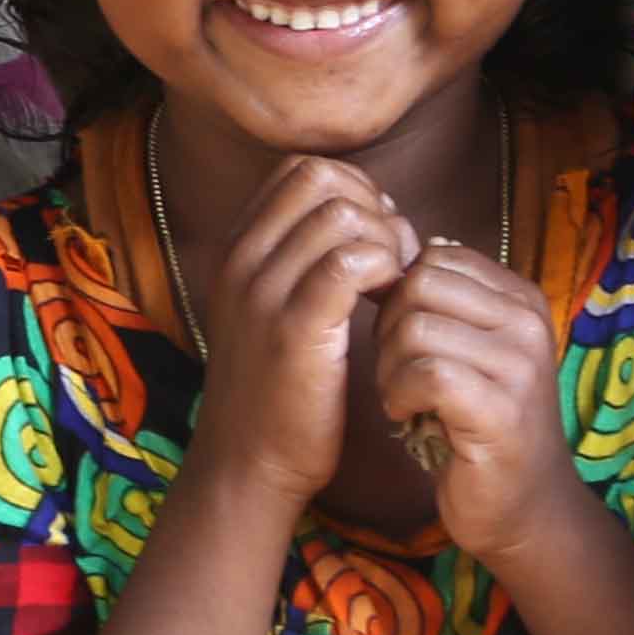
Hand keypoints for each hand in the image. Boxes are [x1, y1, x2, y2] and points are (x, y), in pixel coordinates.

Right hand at [186, 156, 417, 501]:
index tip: (375, 237)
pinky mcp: (294, 331)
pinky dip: (385, 270)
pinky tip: (389, 302)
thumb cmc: (280, 389)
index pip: (301, 170)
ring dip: (386, 240)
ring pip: (342, 215)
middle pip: (324, 179)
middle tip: (393, 258)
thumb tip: (369, 212)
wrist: (249, 464)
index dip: (353, 189)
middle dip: (374, 208)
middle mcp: (242, 261)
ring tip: (395, 284)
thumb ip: (303, 258)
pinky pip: (350, 263)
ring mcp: (263, 294)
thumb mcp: (275, 309)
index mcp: (238, 250)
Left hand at [372, 240, 591, 577]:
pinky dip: (398, 394)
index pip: (435, 257)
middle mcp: (528, 322)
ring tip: (401, 396)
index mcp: (522, 299)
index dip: (399, 295)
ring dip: (388, 367)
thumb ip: (446, 302)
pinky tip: (405, 416)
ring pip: (415, 327)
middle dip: (388, 328)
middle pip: (419, 285)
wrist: (524, 507)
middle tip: (395, 371)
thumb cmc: (481, 427)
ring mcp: (519, 366)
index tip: (403, 341)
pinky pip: (425, 373)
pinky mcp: (500, 410)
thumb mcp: (470, 350)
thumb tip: (409, 247)